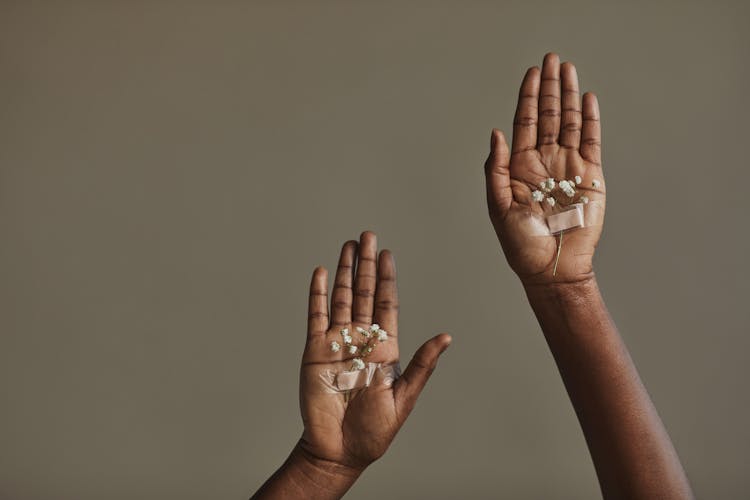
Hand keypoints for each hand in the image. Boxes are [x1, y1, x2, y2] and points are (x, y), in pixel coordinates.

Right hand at [299, 231, 451, 472]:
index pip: (387, 303)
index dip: (387, 278)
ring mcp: (337, 342)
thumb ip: (422, 364)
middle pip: (365, 293)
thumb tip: (446, 336)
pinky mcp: (315, 350)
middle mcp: (361, 339)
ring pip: (342, 298)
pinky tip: (322, 273)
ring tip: (348, 246)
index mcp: (385, 347)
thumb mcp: (404, 397)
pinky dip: (318, 294)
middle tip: (368, 235)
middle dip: (366, 264)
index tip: (387, 253)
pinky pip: (316, 316)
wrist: (340, 450)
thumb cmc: (375, 430)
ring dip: (345, 272)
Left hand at [484, 53, 605, 284]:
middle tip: (550, 59)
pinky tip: (586, 98)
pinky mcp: (590, 177)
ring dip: (569, 96)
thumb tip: (496, 133)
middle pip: (548, 115)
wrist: (551, 267)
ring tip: (568, 69)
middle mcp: (544, 162)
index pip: (525, 123)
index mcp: (520, 167)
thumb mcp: (498, 207)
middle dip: (549, 87)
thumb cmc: (520, 244)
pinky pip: (591, 141)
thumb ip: (496, 170)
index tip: (531, 73)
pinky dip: (590, 119)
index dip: (528, 97)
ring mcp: (568, 167)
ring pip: (569, 122)